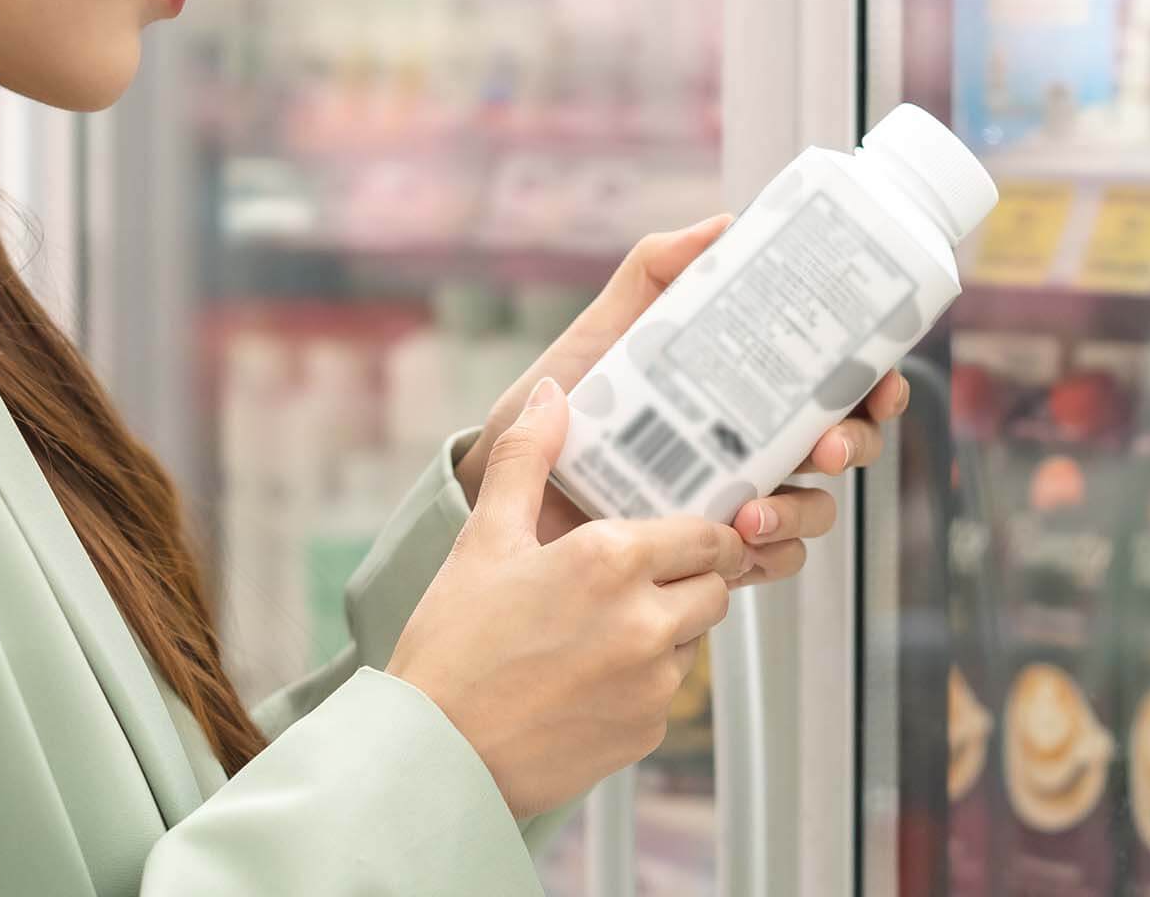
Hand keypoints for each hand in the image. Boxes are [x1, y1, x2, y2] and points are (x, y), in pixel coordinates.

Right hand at [390, 379, 744, 818]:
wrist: (435, 754)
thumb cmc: (453, 647)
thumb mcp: (483, 539)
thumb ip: (528, 459)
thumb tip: (553, 395)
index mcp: (611, 560)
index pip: (707, 535)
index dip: (700, 533)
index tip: (684, 535)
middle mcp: (645, 619)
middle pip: (714, 587)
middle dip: (689, 580)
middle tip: (636, 581)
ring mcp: (653, 681)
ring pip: (695, 640)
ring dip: (667, 630)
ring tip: (597, 631)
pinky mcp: (648, 731)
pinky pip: (668, 693)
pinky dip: (642, 682)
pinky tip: (586, 679)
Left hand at [453, 216, 910, 582]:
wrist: (504, 476)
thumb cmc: (560, 398)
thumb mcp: (607, 327)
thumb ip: (656, 271)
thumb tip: (724, 223)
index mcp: (743, 389)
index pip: (834, 384)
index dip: (875, 384)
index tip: (879, 383)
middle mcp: (753, 445)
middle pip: (843, 446)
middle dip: (852, 446)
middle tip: (826, 447)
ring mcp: (738, 499)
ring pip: (814, 509)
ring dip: (803, 510)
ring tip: (753, 511)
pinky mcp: (709, 552)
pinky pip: (769, 563)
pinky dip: (767, 557)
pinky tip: (738, 546)